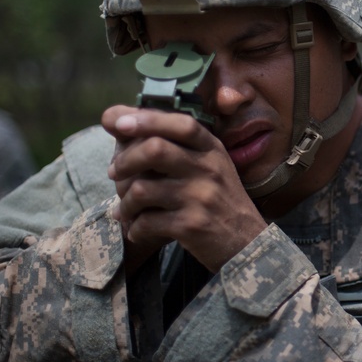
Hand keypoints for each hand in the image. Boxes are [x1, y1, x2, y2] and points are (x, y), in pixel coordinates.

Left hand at [102, 104, 267, 274]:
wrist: (246, 243)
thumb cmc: (218, 201)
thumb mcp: (208, 166)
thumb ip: (174, 145)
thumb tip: (119, 121)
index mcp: (212, 149)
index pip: (181, 123)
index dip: (146, 119)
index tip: (117, 123)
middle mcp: (209, 168)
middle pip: (155, 149)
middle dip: (125, 160)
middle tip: (115, 173)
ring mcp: (201, 196)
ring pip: (142, 189)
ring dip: (125, 203)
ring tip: (127, 211)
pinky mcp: (192, 225)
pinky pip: (146, 222)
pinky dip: (134, 228)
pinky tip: (138, 230)